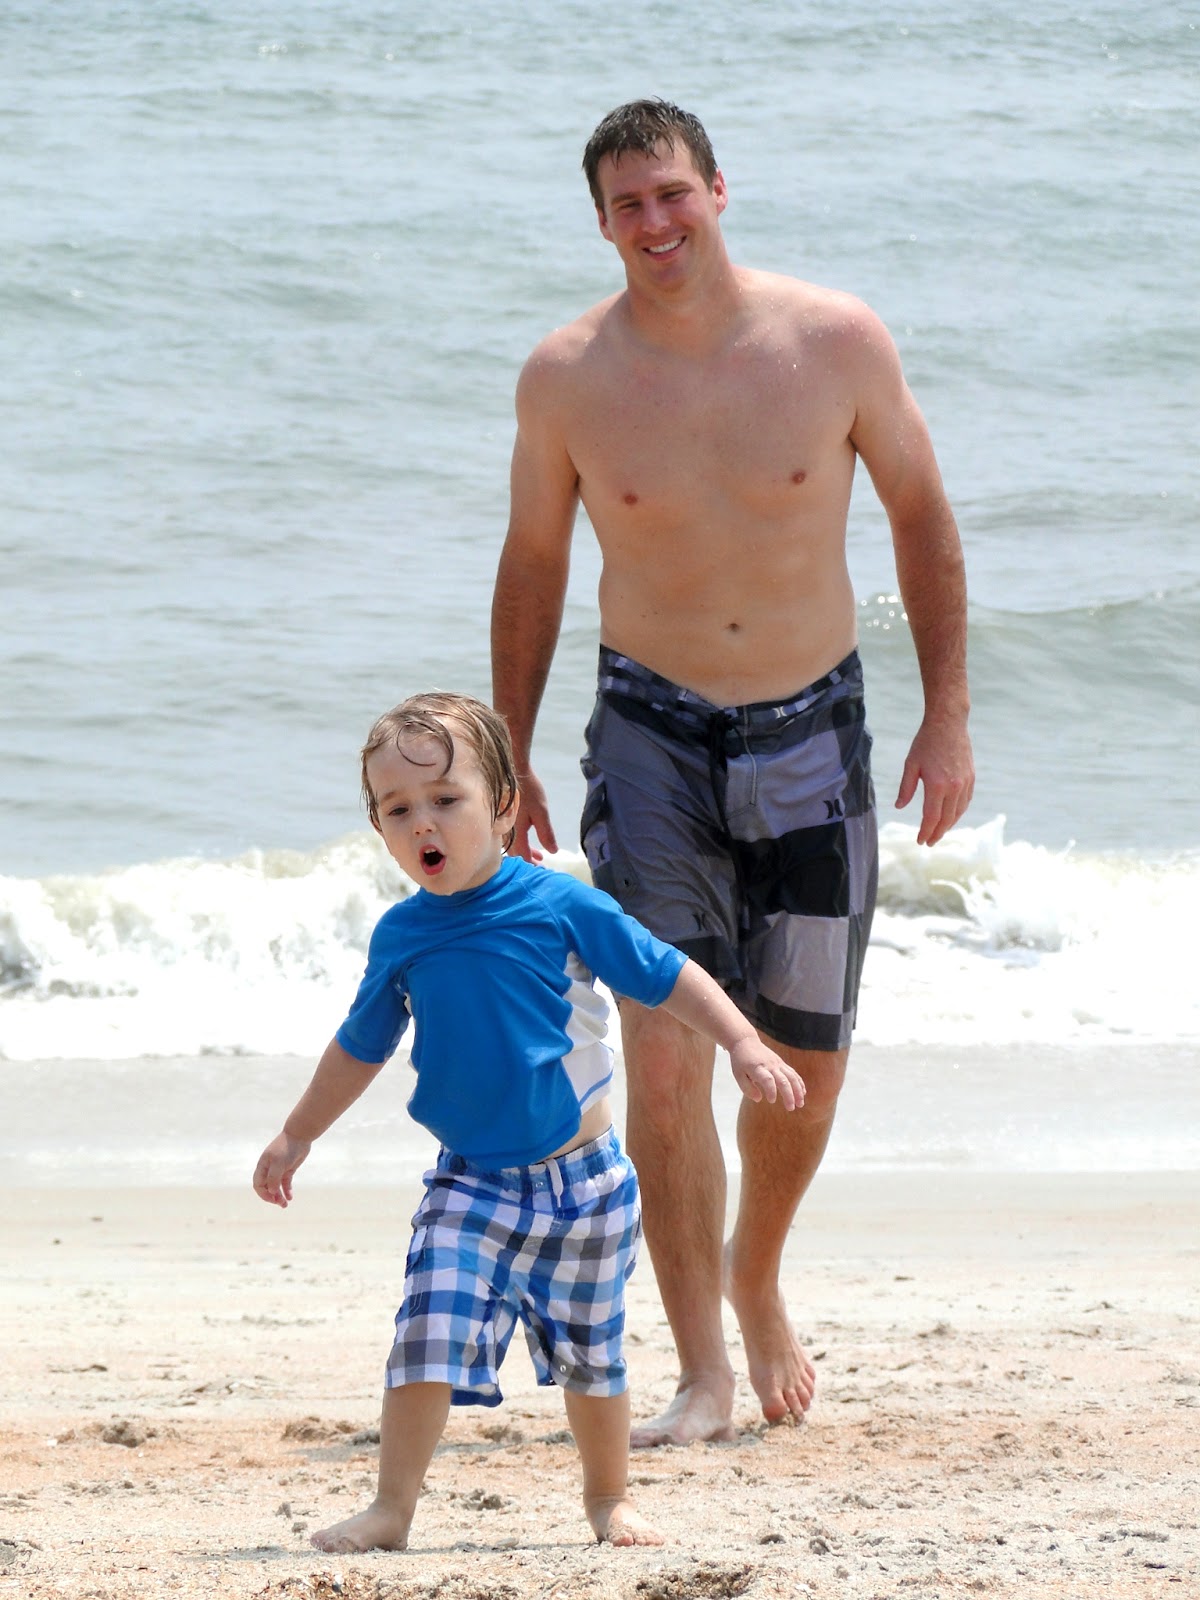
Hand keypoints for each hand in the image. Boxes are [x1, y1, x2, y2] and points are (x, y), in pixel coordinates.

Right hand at [253, 1131, 310, 1207]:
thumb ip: (274, 1178)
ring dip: (279, 1196)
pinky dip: (287, 1190)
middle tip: (281, 1204)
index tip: (272, 1199)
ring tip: (285, 1205)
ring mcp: (278, 1169)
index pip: (258, 1185)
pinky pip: (285, 1183)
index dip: (263, 1194)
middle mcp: (269, 1169)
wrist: (300, 1135)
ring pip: (276, 1187)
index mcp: (262, 1166)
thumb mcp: (279, 1163)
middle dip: (272, 1197)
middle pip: (267, 1187)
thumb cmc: (286, 1148)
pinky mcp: (288, 1169)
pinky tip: (290, 1197)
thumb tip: (272, 1192)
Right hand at [509, 769, 557, 862]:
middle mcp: (504, 831)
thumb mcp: (541, 812)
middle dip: (528, 857)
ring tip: (537, 851)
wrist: (512, 770)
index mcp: (514, 833)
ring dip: (523, 849)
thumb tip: (552, 851)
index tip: (542, 867)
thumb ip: (546, 833)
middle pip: (515, 852)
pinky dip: (517, 840)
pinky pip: (507, 836)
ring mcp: (500, 824)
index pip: (522, 855)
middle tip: (541, 861)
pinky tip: (526, 836)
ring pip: (510, 844)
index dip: (532, 863)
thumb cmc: (528, 790)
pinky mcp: (499, 818)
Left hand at [728, 1038, 805, 1109]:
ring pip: (792, 1077)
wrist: (746, 1042)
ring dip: (798, 1091)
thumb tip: (759, 1099)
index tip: (771, 1101)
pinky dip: (799, 1083)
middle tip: (791, 1108)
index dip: (771, 1091)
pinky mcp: (781, 1063)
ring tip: (800, 1104)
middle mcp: (770, 1065)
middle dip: (789, 1095)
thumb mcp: (738, 1075)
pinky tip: (803, 1094)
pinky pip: (793, 1073)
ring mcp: (777, 1063)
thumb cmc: (740, 1061)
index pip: (768, 1080)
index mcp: (757, 1068)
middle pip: (783, 1080)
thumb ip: (747, 1088)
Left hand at [895, 712, 974, 845]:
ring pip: (959, 812)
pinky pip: (966, 802)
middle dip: (937, 833)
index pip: (931, 817)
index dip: (926, 832)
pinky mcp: (971, 778)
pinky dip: (958, 813)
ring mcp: (965, 783)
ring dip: (949, 825)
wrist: (948, 724)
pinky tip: (951, 816)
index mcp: (937, 785)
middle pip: (946, 819)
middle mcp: (954, 787)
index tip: (920, 841)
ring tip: (939, 831)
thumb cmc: (926, 742)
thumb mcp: (910, 764)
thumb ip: (906, 788)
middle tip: (929, 842)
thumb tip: (899, 807)